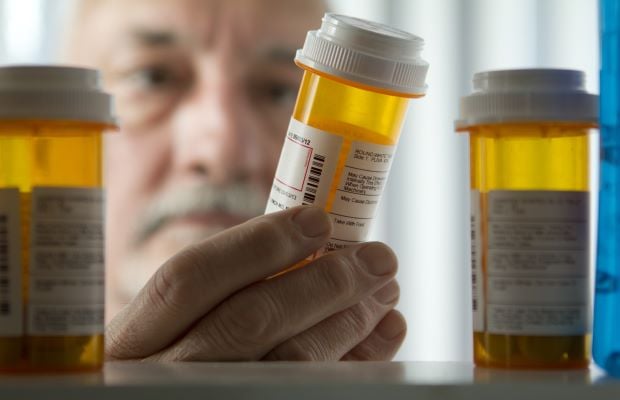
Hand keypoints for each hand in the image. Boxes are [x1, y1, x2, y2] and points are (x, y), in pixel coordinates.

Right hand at [105, 206, 405, 360]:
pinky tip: (380, 337)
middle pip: (250, 319)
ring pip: (290, 362)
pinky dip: (357, 363)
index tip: (318, 219)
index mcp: (134, 341)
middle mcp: (165, 378)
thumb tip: (311, 245)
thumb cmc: (176, 369)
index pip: (188, 277)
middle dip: (325, 281)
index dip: (258, 243)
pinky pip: (315, 393)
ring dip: (349, 320)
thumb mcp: (165, 334)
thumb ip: (219, 293)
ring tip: (384, 292)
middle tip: (378, 257)